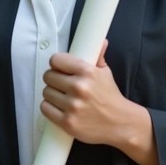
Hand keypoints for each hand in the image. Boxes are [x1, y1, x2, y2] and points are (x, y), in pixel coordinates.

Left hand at [40, 46, 159, 164]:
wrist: (120, 123)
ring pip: (46, 92)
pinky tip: (58, 107)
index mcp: (87, 72)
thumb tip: (101, 41)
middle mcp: (79, 87)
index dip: (56, 64)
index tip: (59, 68)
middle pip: (48, 76)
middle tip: (61, 84)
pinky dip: (49, 108)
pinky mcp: (68, 122)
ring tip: (61, 97)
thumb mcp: (105, 73)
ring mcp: (73, 106)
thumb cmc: (110, 97)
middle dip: (53, 79)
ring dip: (51, 94)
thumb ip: (98, 56)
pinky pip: (45, 108)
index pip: (56, 60)